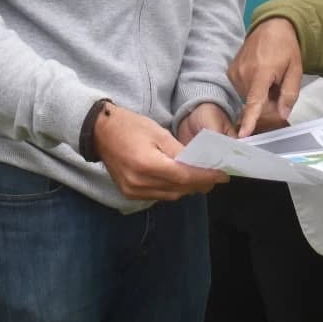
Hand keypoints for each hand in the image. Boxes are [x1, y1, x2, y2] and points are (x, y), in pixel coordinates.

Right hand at [95, 103, 226, 199]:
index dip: (206, 177)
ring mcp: (133, 191)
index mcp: (147, 164)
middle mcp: (139, 183)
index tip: (223, 175)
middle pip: (180, 189)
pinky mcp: (129, 194)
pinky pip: (159, 195)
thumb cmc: (129, 126)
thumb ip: (179, 151)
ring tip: (200, 177)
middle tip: (216, 175)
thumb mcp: (158, 132)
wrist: (100, 132)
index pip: (184, 177)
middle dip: (200, 183)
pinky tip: (179, 179)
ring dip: (187, 188)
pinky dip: (172, 189)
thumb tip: (200, 164)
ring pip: (171, 195)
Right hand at [227, 18, 302, 136]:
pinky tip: (260, 75)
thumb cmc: (285, 47)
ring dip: (260, 94)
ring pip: (248, 97)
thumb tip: (282, 114)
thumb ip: (289, 94)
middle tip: (278, 85)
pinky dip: (252, 88)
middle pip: (255, 102)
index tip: (242, 134)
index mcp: (262, 72)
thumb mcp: (295, 70)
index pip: (255, 101)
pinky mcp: (230, 72)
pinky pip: (242, 89)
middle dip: (268, 101)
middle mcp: (244, 73)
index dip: (249, 119)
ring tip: (269, 78)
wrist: (271, 27)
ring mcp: (235, 72)